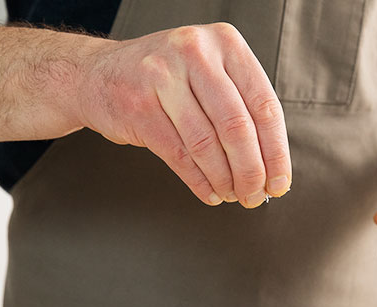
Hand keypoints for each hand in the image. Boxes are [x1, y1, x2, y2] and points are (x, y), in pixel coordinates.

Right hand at [78, 24, 291, 207]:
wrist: (96, 73)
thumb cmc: (161, 78)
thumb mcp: (207, 72)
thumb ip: (240, 105)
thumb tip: (270, 164)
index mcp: (224, 43)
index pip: (264, 105)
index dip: (276, 151)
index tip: (280, 179)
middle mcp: (195, 53)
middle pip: (238, 127)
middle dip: (251, 171)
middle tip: (255, 194)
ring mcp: (163, 77)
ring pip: (208, 145)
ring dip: (225, 180)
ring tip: (232, 194)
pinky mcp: (139, 106)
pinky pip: (179, 155)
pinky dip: (199, 181)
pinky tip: (210, 191)